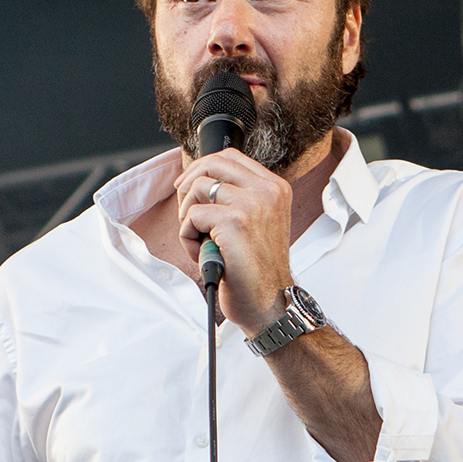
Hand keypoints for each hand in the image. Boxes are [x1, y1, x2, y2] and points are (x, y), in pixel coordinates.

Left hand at [174, 148, 294, 332]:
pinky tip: (203, 253)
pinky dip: (188, 237)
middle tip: (187, 215)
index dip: (201, 168)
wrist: (269, 304)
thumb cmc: (257, 270)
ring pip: (197, 188)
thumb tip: (198, 180)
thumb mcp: (258, 223)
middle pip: (211, 164)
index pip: (230, 156)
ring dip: (188, 217)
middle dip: (188, 187)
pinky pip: (192, 216)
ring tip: (201, 241)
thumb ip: (239, 198)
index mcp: (275, 188)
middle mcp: (267, 191)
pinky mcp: (234, 223)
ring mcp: (252, 205)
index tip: (188, 189)